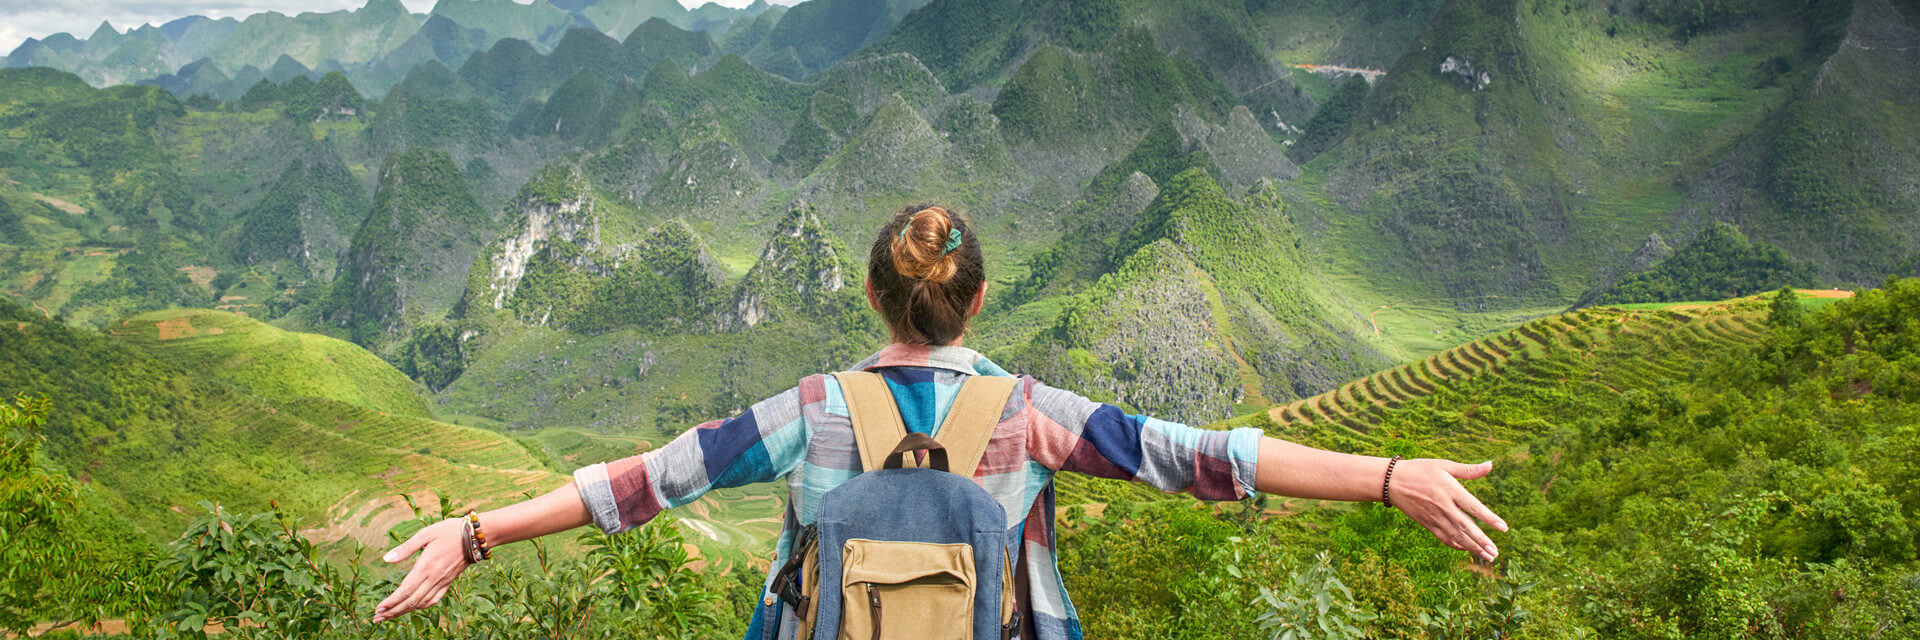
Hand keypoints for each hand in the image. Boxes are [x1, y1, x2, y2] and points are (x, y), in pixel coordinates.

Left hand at [372, 518, 472, 622]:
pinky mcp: (448, 581)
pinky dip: (422, 606)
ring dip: (404, 611)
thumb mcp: (425, 534)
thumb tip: (386, 559)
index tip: (378, 609)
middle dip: (393, 611)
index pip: (405, 591)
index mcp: (426, 566)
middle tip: (378, 617)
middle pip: (411, 601)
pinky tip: (413, 607)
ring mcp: (442, 581)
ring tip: (390, 615)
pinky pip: (434, 599)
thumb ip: (405, 548)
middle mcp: (434, 577)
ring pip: (421, 603)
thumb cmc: (449, 531)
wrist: (476, 536)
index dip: (391, 602)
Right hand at [1387, 459, 1508, 562]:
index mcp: (1450, 490)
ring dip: (1472, 547)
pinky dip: (1455, 545)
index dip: (1489, 518)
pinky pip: (1443, 538)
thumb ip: (1468, 470)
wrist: (1392, 482)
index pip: (1474, 507)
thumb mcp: (1444, 466)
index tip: (1504, 528)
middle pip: (1466, 527)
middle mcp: (1444, 507)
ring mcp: (1434, 517)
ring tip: (1487, 557)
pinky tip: (1466, 549)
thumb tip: (1491, 464)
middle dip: (1482, 541)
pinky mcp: (1427, 524)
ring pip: (1456, 536)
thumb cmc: (1420, 470)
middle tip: (1495, 553)